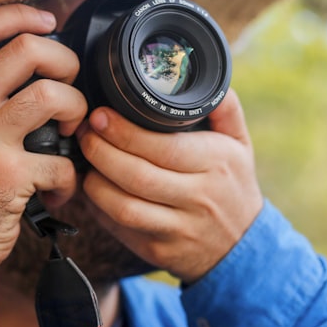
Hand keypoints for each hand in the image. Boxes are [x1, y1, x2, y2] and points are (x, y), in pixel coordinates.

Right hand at [0, 4, 86, 298]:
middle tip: (70, 87)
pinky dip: (71, 179)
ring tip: (72, 133)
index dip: (17, 15)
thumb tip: (35, 77)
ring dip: (76, 111)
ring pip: (50, 95)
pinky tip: (60, 191)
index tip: (46, 21)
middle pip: (26, 49)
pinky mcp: (8, 175)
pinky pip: (62, 161)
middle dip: (65, 61)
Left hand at [77, 88, 261, 283]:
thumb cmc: (232, 184)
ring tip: (85, 161)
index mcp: (216, 163)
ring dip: (95, 182)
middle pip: (137, 176)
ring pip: (124, 206)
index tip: (100, 116)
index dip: (124, 132)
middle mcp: (199, 197)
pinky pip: (121, 228)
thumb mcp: (239, 144)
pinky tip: (93, 189)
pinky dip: (99, 208)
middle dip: (101, 151)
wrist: (242, 246)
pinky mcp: (160, 250)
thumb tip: (205, 77)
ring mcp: (179, 228)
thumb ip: (224, 108)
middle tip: (84, 133)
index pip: (163, 147)